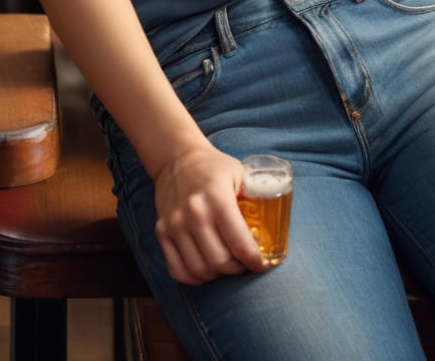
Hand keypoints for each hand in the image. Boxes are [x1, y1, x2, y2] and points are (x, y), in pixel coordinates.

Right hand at [153, 146, 265, 284]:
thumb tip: (274, 231)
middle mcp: (193, 212)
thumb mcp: (240, 174)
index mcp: (217, 197)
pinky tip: (205, 268)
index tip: (262, 264)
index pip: (239, 243)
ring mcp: (174, 223)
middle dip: (237, 269)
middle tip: (244, 264)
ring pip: (199, 269)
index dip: (255, 261)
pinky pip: (177, 269)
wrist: (177, 157)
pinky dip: (194, 278)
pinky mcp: (161, 231)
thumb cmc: (214, 167)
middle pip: (219, 261)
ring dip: (217, 275)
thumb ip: (255, 199)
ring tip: (226, 265)